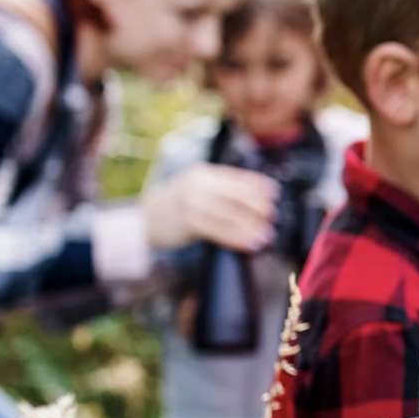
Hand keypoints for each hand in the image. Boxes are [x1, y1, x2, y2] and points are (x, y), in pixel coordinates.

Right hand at [141, 164, 277, 251]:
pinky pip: (219, 231)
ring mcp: (193, 203)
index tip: (274, 193)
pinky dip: (237, 238)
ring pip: (229, 215)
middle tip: (273, 216)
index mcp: (204, 173)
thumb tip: (256, 196)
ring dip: (251, 226)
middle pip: (235, 195)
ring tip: (267, 235)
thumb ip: (221, 189)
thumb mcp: (197, 188)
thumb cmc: (177, 205)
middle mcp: (199, 185)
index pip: (236, 177)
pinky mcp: (189, 222)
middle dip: (257, 206)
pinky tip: (250, 243)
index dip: (257, 185)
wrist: (144, 219)